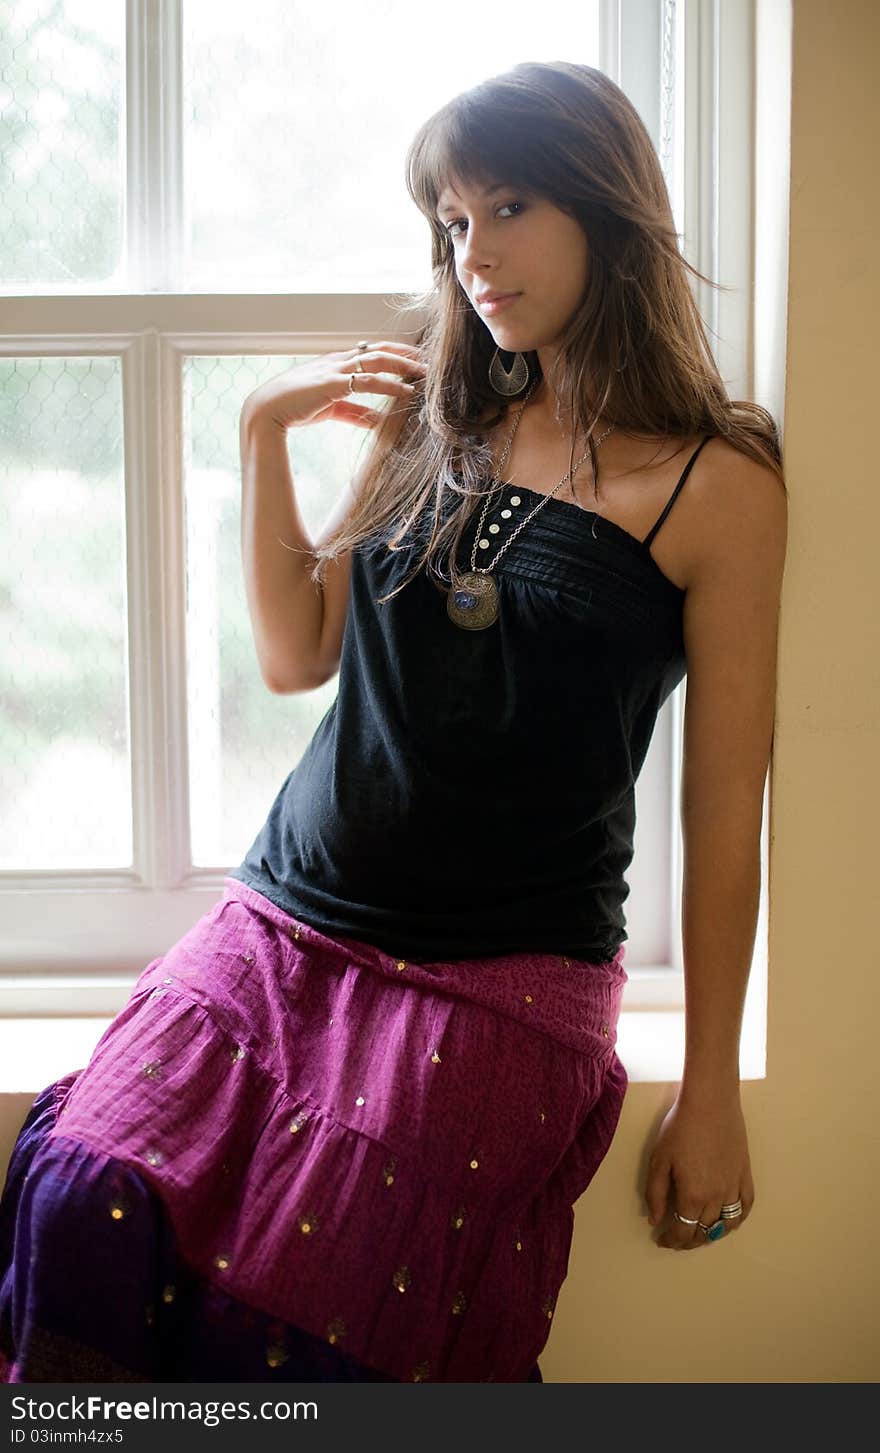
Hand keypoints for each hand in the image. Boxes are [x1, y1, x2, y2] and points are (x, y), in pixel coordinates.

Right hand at [241, 340, 425, 433]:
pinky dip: (390, 386)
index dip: (397, 352)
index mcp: (336, 363)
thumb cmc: (295, 408)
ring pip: (377, 360)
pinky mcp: (332, 384)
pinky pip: (368, 381)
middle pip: (380, 349)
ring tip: (426, 374)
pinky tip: (407, 392)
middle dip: (407, 353)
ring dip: (404, 365)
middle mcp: (337, 361)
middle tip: (431, 361)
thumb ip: (356, 413)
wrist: (266, 410)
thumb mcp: (332, 409)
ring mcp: (334, 370)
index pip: (372, 350)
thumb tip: (377, 421)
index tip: (417, 359)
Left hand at [643, 1089, 754, 1249]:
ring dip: (712, 1235)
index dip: (671, 1240)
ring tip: (700, 1234)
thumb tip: (655, 1219)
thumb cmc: (680, 1127)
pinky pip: (745, 1207)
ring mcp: (734, 1187)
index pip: (683, 1231)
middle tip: (677, 1239)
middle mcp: (716, 1198)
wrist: (711, 1102)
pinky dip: (737, 1220)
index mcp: (693, 1195)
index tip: (662, 1240)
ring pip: (726, 1224)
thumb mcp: (659, 1160)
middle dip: (689, 1240)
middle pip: (704, 1231)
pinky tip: (728, 1221)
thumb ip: (656, 1193)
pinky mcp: (745, 1175)